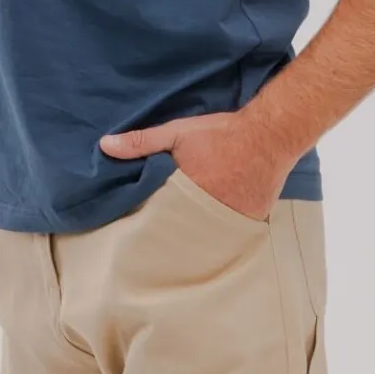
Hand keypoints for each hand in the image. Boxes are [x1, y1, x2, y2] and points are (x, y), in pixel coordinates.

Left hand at [99, 114, 290, 220]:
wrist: (270, 135)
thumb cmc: (220, 133)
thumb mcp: (177, 133)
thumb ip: (141, 142)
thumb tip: (104, 146)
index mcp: (184, 193)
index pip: (157, 217)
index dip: (147, 221)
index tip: (134, 228)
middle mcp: (206, 212)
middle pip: (180, 230)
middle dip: (169, 232)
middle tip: (154, 240)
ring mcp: (230, 220)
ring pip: (204, 235)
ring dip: (194, 234)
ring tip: (182, 238)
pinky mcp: (249, 222)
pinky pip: (229, 234)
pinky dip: (220, 232)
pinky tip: (211, 231)